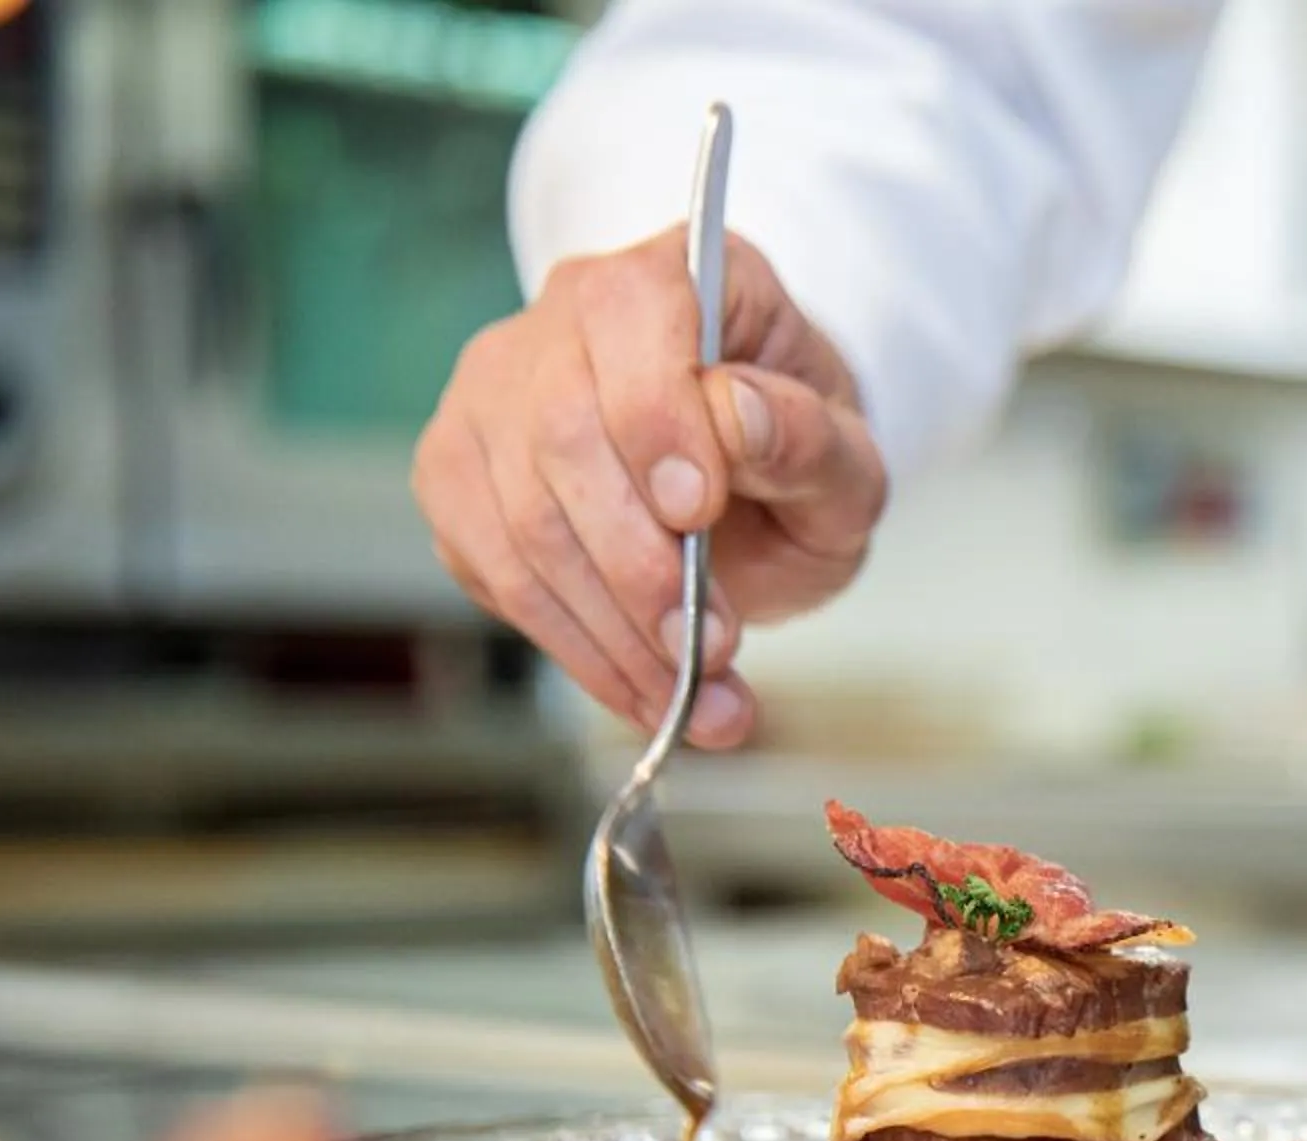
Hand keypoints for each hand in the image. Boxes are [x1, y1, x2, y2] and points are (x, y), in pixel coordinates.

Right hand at [413, 228, 886, 748]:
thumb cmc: (798, 459)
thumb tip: (737, 415)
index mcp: (675, 278)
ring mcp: (495, 393)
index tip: (697, 512)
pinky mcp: (459, 478)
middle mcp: (565, 316)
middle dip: (637, 563)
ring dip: (611, 630)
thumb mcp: (847, 458)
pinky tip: (644, 692)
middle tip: (712, 644)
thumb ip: (810, 438)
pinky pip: (492, 571)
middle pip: (561, 433)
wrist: (751, 492)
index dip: (654, 418)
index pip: (630, 317)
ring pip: (519, 520)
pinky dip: (574, 648)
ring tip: (697, 696)